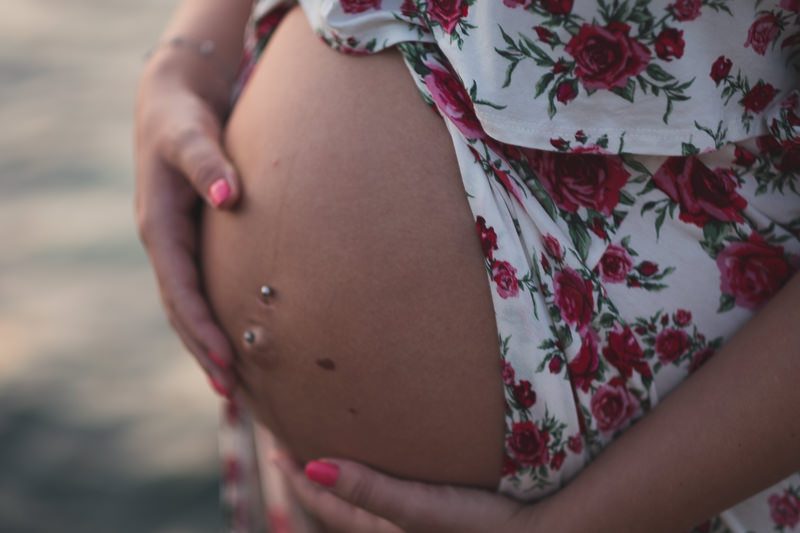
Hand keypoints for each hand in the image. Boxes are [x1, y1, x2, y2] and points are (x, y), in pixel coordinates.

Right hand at [134, 55, 240, 396]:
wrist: (174, 103)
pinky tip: (235, 342)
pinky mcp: (193, 242)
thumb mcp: (192, 134)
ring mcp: (178, 245)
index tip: (226, 359)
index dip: (200, 325)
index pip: (178, 288)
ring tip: (231, 387)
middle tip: (231, 393)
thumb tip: (227, 196)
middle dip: (203, 350)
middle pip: (180, 309)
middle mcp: (165, 242)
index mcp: (159, 226)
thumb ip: (208, 161)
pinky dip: (214, 319)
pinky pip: (200, 289)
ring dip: (207, 344)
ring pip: (188, 305)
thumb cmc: (183, 118)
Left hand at [271, 453, 542, 532]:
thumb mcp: (419, 508)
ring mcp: (415, 521)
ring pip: (366, 498)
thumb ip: (368, 490)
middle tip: (294, 443)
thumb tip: (311, 467)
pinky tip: (388, 453)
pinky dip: (376, 474)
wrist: (540, 531)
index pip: (325, 505)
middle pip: (341, 503)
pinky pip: (393, 492)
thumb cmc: (481, 524)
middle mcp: (393, 529)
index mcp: (382, 531)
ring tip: (332, 445)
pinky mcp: (437, 511)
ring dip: (345, 473)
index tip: (276, 449)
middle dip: (315, 475)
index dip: (297, 479)